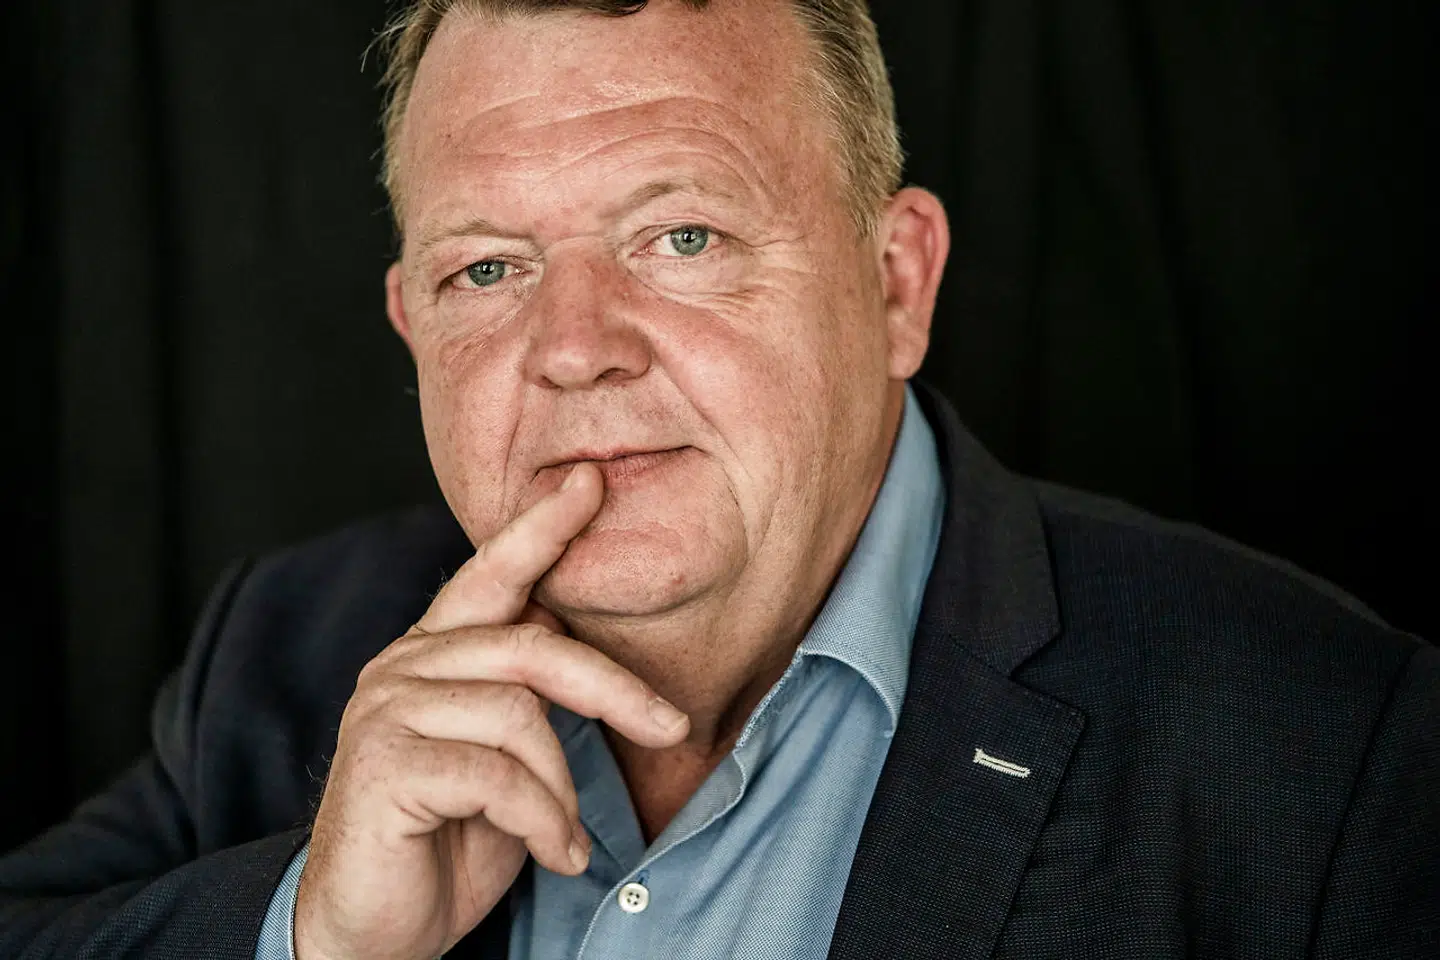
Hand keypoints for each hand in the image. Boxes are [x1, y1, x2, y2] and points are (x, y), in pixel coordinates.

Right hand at [293, 464, 690, 959]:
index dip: (540, 529)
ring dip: (562, 789)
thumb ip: (528, 703)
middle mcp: (402, 669)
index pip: (490, 575)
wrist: (371, 931)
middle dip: (613, 687)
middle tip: (673, 726)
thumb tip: (593, 660)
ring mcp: (384, 711)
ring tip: (568, 838)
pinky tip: (557, 854)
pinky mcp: (380, 764)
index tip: (590, 483)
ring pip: (518, 715)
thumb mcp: (504, 762)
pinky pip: (496, 776)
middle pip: (531, 646)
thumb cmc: (447, 842)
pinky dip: (543, 821)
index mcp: (433, 656)